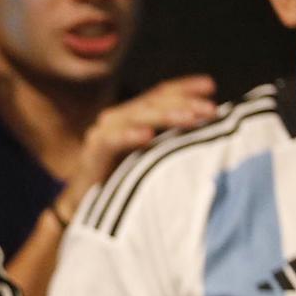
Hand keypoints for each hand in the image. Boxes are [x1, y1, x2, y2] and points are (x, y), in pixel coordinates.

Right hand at [66, 75, 217, 203]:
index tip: (211, 86)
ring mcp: (102, 134)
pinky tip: (148, 136)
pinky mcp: (92, 153)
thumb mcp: (153, 157)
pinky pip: (111, 141)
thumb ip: (172, 140)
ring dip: (165, 116)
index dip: (184, 88)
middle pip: (152, 102)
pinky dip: (129, 136)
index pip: (159, 94)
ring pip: (136, 116)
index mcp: (132, 116)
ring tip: (190, 118)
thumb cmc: (124, 182)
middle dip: (183, 103)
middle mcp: (117, 118)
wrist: (85, 209)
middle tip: (209, 109)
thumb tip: (210, 129)